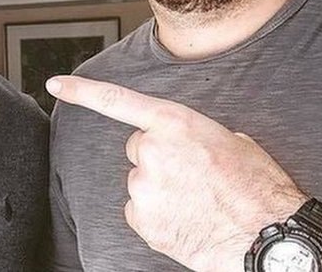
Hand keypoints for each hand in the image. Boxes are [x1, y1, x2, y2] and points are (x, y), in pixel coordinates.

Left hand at [47, 75, 304, 271]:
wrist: (265, 236)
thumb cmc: (257, 187)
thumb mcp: (231, 140)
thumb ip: (192, 133)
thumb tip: (183, 143)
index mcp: (175, 123)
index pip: (117, 101)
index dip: (82, 91)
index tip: (55, 84)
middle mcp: (152, 151)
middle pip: (138, 148)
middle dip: (158, 157)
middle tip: (191, 174)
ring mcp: (144, 187)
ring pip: (141, 182)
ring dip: (160, 188)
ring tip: (196, 200)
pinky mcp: (141, 220)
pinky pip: (140, 210)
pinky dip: (157, 215)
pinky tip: (186, 218)